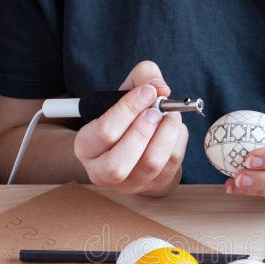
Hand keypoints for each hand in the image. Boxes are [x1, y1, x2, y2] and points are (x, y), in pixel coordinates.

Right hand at [74, 61, 187, 196]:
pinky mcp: (155, 185)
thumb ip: (143, 78)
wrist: (141, 148)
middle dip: (142, 132)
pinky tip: (175, 128)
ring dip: (165, 135)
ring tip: (171, 115)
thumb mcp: (128, 91)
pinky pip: (171, 164)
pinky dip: (178, 141)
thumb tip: (161, 89)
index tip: (147, 92)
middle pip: (118, 162)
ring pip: (150, 164)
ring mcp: (130, 183)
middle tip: (157, 110)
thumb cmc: (129, 119)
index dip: (127, 110)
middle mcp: (102, 171)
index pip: (103, 132)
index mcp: (86, 147)